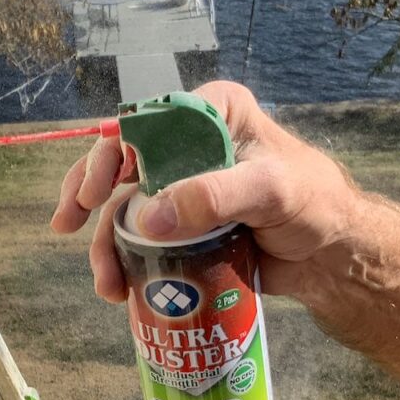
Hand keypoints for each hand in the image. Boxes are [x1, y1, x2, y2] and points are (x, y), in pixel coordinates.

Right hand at [51, 81, 361, 304]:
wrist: (330, 257)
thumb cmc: (314, 207)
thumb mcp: (271, 192)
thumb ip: (214, 195)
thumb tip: (147, 217)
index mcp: (212, 112)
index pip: (148, 121)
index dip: (113, 152)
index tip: (99, 191)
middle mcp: (189, 144)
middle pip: (120, 160)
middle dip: (87, 193)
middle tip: (69, 224)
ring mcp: (181, 186)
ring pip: (122, 204)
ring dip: (103, 243)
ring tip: (105, 284)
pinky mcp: (181, 225)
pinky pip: (138, 236)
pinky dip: (120, 260)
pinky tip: (117, 287)